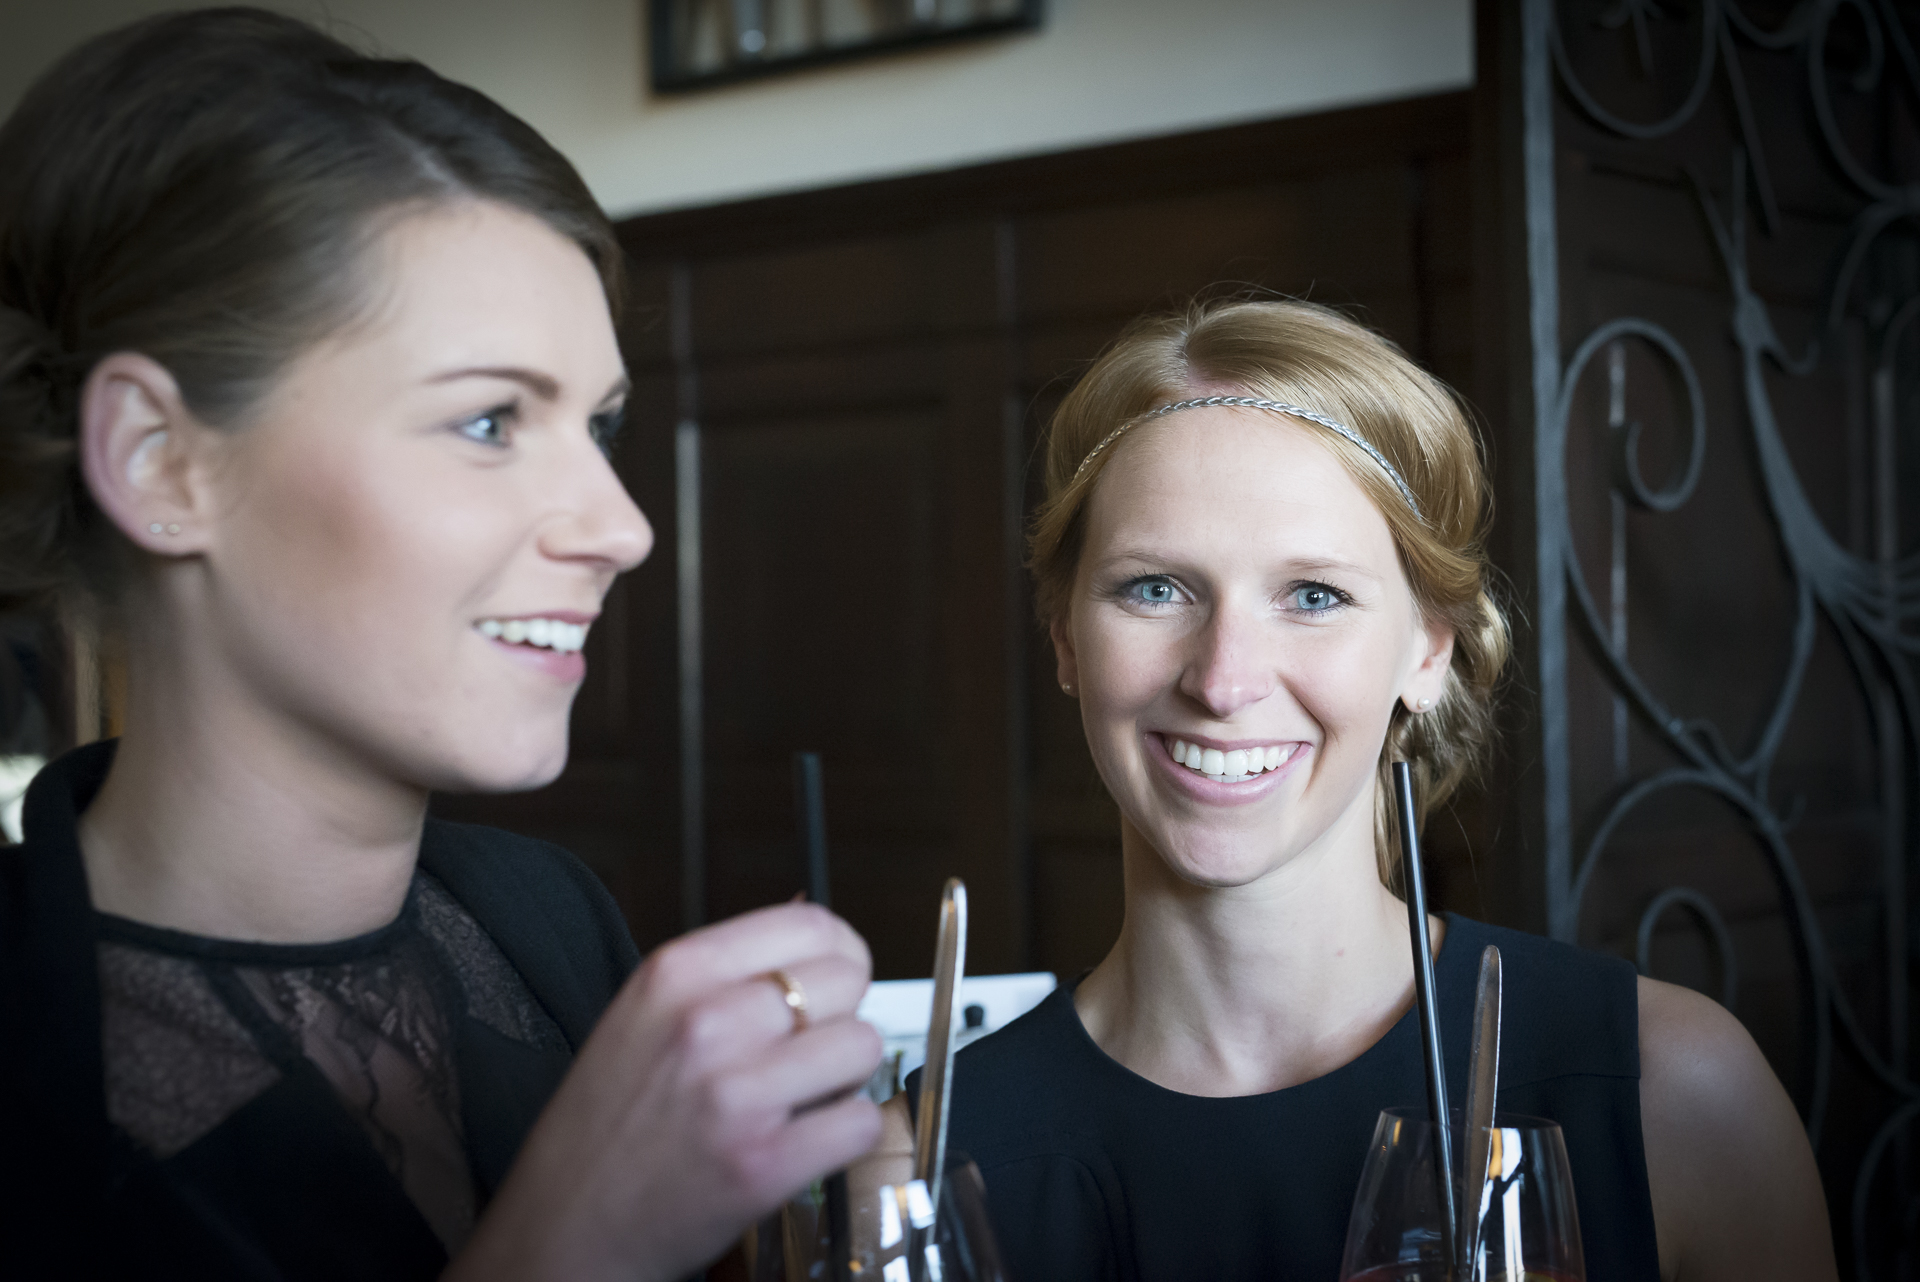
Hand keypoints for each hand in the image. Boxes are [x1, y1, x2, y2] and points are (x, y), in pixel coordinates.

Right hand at [447, 902, 884, 1281]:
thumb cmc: (606, 1123)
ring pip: (863, 1047)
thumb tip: (810, 920)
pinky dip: (846, 1135)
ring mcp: (737, 1094)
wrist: (567, 1225)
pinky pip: (861, 1121)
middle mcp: (708, 1022)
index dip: (839, 956)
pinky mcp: (764, 1163)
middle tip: (803, 1052)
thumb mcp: (645, 1012)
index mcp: (677, 972)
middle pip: (848, 982)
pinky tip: (804, 1140)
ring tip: (797, 1097)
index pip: (813, 926)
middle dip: (839, 1017)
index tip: (833, 981)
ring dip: (844, 1077)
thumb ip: (728, 968)